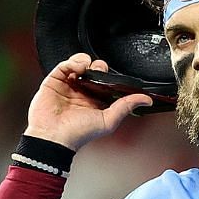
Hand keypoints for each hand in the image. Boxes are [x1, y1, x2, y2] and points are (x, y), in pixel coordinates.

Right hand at [25, 54, 153, 150]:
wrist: (53, 137)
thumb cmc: (77, 134)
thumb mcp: (108, 121)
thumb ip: (126, 107)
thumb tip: (146, 99)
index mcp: (94, 101)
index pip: (106, 82)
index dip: (110, 77)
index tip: (112, 78)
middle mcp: (81, 93)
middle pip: (94, 71)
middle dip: (99, 68)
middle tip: (99, 73)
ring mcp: (68, 86)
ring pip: (80, 65)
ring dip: (87, 62)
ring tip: (88, 68)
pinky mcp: (54, 81)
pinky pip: (65, 65)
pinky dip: (73, 62)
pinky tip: (79, 67)